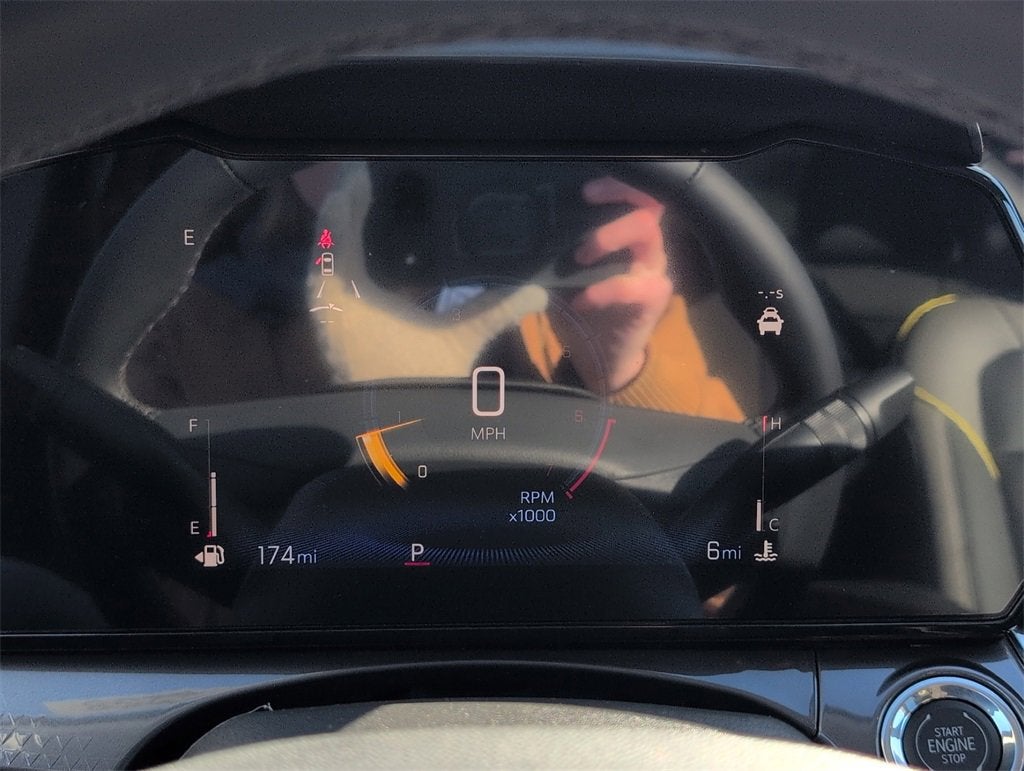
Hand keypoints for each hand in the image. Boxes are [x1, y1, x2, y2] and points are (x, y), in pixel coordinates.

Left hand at [554, 177, 672, 392]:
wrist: (602, 357)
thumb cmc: (583, 309)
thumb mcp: (565, 276)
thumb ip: (557, 252)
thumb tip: (522, 232)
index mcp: (627, 238)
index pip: (637, 197)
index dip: (617, 185)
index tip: (586, 190)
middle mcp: (646, 249)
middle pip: (646, 205)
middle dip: (614, 200)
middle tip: (583, 211)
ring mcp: (652, 272)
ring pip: (648, 232)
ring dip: (608, 237)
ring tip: (580, 256)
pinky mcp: (652, 299)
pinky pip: (632, 286)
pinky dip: (602, 290)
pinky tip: (581, 300)